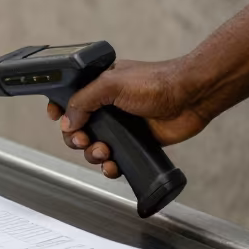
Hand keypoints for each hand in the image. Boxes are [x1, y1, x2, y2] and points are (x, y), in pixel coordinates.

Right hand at [46, 58, 208, 178]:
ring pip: (93, 147)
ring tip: (104, 152)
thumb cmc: (157, 82)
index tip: (57, 118)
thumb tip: (67, 122)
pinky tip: (113, 165)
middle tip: (85, 139)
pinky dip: (109, 166)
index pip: (69, 100)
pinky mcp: (133, 143)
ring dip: (93, 154)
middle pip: (77, 129)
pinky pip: (113, 160)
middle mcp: (107, 107)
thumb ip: (83, 100)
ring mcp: (120, 126)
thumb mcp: (111, 84)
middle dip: (76, 138)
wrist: (190, 98)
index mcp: (98, 87)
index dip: (60, 110)